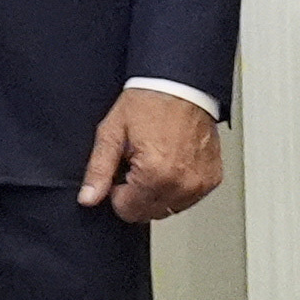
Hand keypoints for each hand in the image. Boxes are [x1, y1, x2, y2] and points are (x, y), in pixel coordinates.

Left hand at [80, 88, 223, 225]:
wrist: (181, 86)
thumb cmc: (148, 104)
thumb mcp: (112, 133)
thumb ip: (98, 170)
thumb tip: (88, 198)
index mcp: (156, 175)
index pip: (127, 211)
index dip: (117, 192)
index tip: (122, 169)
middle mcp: (182, 184)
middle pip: (147, 213)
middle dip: (137, 193)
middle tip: (138, 162)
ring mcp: (200, 184)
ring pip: (168, 209)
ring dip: (157, 193)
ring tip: (156, 161)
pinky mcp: (211, 179)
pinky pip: (188, 198)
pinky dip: (177, 187)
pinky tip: (172, 164)